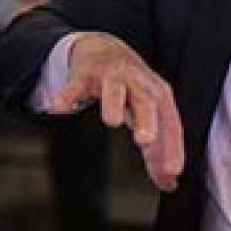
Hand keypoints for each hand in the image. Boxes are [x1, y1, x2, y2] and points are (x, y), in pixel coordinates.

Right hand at [49, 32, 184, 191]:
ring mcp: (110, 77)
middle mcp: (137, 83)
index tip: (171, 171)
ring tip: (112, 121)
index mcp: (157, 95)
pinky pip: (75, 85)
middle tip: (146, 140)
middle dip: (147, 120)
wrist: (103, 48)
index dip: (172, 146)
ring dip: (115, 103)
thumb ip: (158, 149)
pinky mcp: (84, 74)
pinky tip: (58, 107)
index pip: (170, 122)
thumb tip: (169, 182)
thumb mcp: (148, 114)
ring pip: (115, 89)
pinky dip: (67, 95)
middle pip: (146, 101)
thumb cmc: (130, 88)